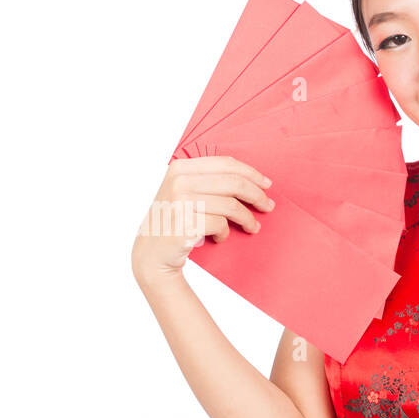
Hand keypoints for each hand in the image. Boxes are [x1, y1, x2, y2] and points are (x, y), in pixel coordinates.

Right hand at [131, 155, 275, 285]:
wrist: (151, 254)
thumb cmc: (172, 222)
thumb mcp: (182, 191)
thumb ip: (207, 180)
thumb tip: (250, 179)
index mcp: (180, 168)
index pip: (225, 164)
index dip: (250, 173)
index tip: (266, 184)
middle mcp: (179, 181)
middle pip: (233, 183)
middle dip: (256, 195)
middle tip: (268, 207)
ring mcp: (181, 202)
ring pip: (231, 206)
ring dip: (246, 218)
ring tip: (252, 227)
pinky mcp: (186, 224)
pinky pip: (221, 225)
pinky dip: (225, 233)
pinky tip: (220, 237)